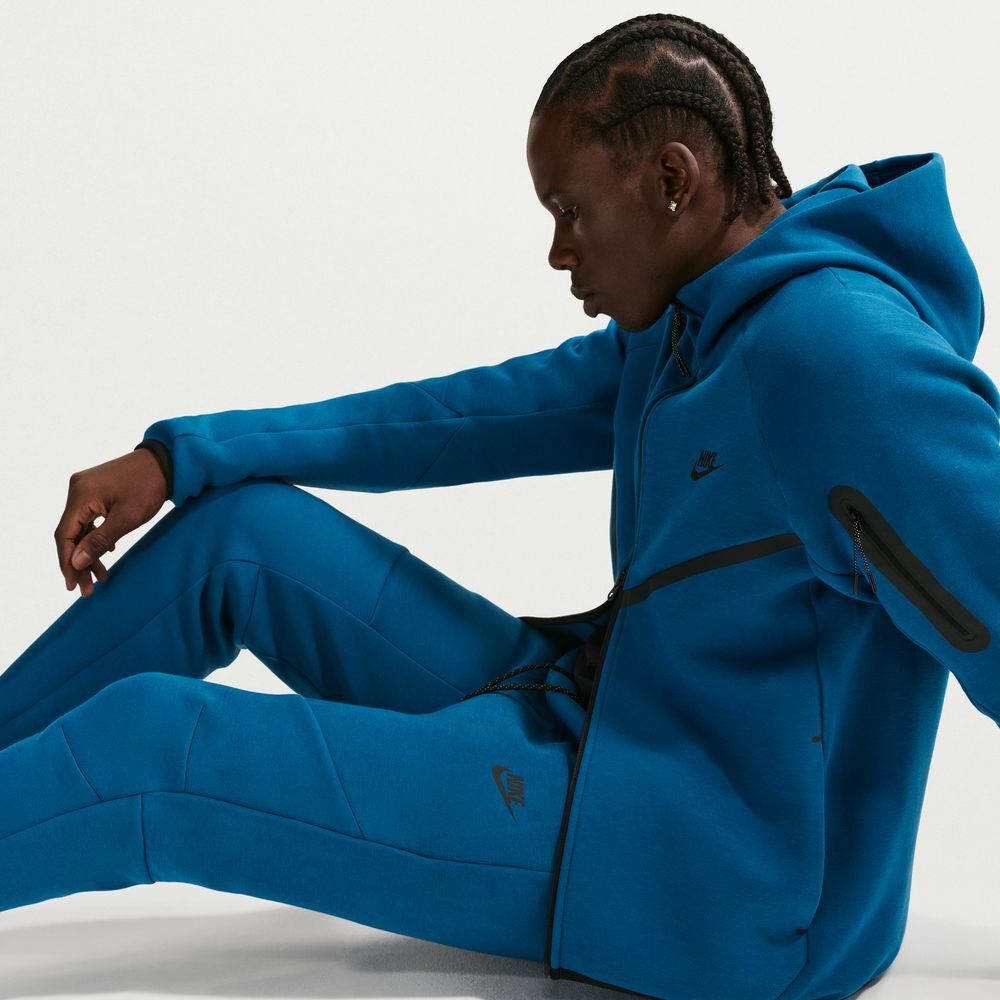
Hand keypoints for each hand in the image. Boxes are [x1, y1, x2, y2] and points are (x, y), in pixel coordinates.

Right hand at [55, 449, 168, 596]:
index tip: (73, 586)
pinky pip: (89, 518)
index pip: (64, 536)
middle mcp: (77, 489)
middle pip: (71, 533)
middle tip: (87, 590)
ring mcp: (85, 488)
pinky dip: (96, 537)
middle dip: (79, 563)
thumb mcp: (127, 519)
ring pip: (81, 527)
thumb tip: (76, 563)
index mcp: (80, 495)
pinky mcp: (96, 489)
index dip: (67, 563)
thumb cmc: (149, 488)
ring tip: (101, 577)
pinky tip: (106, 553)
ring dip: (89, 551)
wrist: (166, 462)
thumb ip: (99, 541)